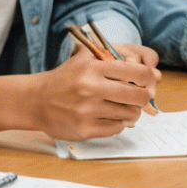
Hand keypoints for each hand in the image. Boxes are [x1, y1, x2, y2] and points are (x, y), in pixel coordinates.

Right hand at [33, 45, 158, 140]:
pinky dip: (119, 123)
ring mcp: (87, 111)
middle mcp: (90, 88)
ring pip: (129, 114)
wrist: (36, 100)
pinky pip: (116, 128)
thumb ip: (113, 57)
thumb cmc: (65, 78)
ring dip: (132, 112)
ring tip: (126, 107)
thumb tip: (150, 71)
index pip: (136, 71)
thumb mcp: (85, 58)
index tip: (150, 79)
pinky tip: (112, 117)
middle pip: (138, 95)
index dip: (149, 76)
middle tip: (142, 96)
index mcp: (93, 68)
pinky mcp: (84, 129)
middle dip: (144, 96)